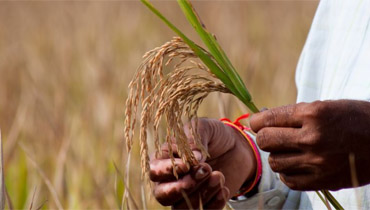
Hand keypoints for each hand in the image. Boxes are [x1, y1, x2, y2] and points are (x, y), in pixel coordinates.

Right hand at [149, 118, 256, 208]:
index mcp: (164, 159)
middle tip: (205, 170)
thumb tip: (194, 158)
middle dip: (182, 187)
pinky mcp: (203, 204)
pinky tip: (224, 189)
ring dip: (202, 194)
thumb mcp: (204, 128)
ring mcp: (186, 194)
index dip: (168, 170)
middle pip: (162, 195)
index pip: (155, 170)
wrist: (237, 147)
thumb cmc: (214, 135)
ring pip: (181, 208)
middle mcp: (170, 180)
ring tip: (219, 175)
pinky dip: (213, 204)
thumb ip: (195, 139)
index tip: (188, 164)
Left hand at [250, 100, 369, 190]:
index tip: (257, 122)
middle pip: (265, 141)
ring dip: (277, 155)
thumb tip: (262, 120)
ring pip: (274, 162)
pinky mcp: (323, 181)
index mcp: (313, 113)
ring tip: (288, 150)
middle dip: (264, 136)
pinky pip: (289, 180)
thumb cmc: (354, 118)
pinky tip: (297, 164)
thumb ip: (293, 114)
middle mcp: (313, 138)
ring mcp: (318, 162)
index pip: (267, 119)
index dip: (256, 121)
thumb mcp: (325, 106)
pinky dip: (288, 172)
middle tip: (272, 135)